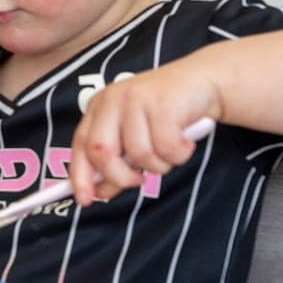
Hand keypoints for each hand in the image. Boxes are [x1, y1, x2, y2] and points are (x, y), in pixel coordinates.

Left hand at [69, 60, 221, 206]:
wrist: (202, 82)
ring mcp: (135, 98)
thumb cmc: (166, 114)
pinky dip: (179, 154)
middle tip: (139, 179)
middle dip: (119, 176)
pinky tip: (185, 141)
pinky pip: (166, 148)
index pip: (80, 145)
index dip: (80, 175)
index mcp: (98, 107)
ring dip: (159, 164)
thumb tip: (99, 193)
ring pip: (139, 153)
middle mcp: (111, 100)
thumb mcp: (136, 138)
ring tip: (170, 149)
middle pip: (101, 150)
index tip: (84, 200)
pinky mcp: (162, 102)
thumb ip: (117, 164)